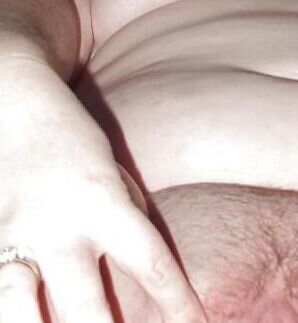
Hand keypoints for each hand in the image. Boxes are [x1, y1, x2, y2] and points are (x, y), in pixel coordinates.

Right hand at [0, 57, 206, 322]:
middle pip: (86, 311)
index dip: (176, 303)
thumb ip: (127, 218)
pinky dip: (6, 311)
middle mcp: (57, 226)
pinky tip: (17, 317)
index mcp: (102, 201)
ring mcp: (10, 238)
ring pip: (19, 316)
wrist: (11, 99)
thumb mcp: (111, 171)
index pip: (150, 263)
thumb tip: (146, 274)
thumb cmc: (70, 140)